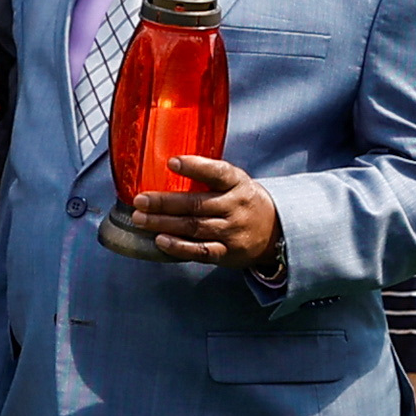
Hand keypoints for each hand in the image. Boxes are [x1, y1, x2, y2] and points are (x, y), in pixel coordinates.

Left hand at [114, 152, 281, 270]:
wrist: (275, 232)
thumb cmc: (244, 201)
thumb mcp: (236, 182)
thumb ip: (209, 176)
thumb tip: (167, 165)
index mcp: (238, 183)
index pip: (217, 172)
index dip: (194, 167)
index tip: (171, 162)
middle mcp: (235, 206)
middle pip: (196, 204)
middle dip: (164, 202)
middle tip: (140, 200)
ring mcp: (232, 231)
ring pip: (194, 227)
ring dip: (164, 223)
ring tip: (141, 219)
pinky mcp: (228, 253)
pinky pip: (201, 251)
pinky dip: (179, 247)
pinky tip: (161, 240)